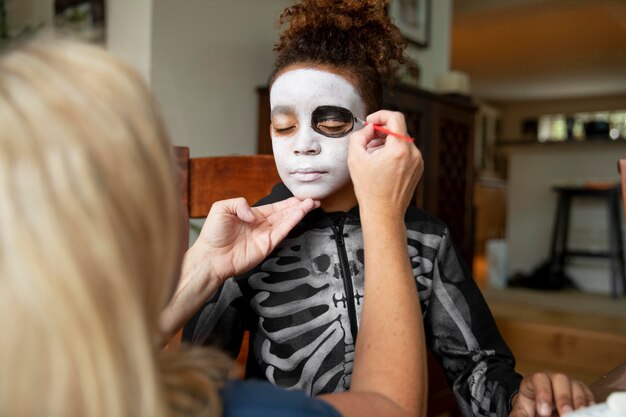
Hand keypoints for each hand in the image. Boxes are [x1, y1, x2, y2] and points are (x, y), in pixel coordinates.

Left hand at [159, 196, 318, 340]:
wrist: (210, 256)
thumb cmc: (212, 234)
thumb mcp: (221, 208)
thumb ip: (239, 203)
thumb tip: (255, 213)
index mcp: (252, 215)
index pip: (275, 207)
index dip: (288, 202)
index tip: (301, 197)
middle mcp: (261, 225)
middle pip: (285, 213)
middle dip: (299, 206)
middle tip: (313, 199)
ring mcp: (265, 235)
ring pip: (287, 221)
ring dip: (300, 212)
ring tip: (312, 204)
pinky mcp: (267, 245)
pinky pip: (282, 231)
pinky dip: (292, 222)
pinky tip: (300, 213)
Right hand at [348, 110, 422, 217]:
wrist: (383, 212)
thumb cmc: (370, 190)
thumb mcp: (355, 159)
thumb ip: (359, 136)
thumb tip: (368, 128)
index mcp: (399, 149)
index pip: (395, 118)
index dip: (380, 115)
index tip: (370, 122)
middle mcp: (413, 153)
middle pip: (398, 129)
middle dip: (381, 131)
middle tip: (367, 140)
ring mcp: (417, 162)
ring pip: (402, 141)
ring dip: (386, 142)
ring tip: (372, 154)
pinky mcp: (417, 169)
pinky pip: (406, 152)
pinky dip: (394, 152)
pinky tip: (381, 163)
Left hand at [510, 372, 594, 416]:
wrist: (539, 407)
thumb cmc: (530, 408)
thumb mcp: (522, 411)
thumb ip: (520, 416)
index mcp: (535, 380)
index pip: (538, 379)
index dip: (543, 394)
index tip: (544, 412)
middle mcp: (552, 378)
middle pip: (560, 379)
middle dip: (563, 397)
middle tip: (565, 413)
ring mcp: (568, 383)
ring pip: (576, 385)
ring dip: (578, 402)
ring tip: (578, 414)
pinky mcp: (581, 390)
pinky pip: (587, 393)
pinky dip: (589, 403)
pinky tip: (588, 412)